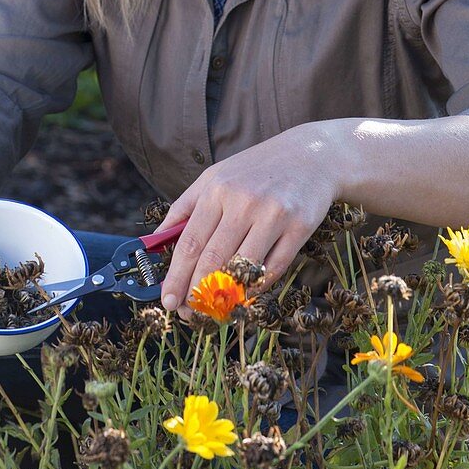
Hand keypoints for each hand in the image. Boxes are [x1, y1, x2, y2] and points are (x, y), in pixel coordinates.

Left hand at [154, 125, 340, 315]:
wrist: (312, 155)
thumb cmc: (257, 169)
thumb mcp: (215, 176)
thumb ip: (185, 207)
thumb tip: (156, 239)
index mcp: (217, 190)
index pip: (190, 242)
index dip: (176, 276)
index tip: (167, 300)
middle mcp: (244, 202)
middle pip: (213, 259)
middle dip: (196, 292)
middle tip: (188, 312)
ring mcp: (274, 215)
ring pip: (242, 268)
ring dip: (225, 296)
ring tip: (212, 309)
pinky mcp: (300, 227)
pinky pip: (273, 269)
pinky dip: (256, 288)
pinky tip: (244, 295)